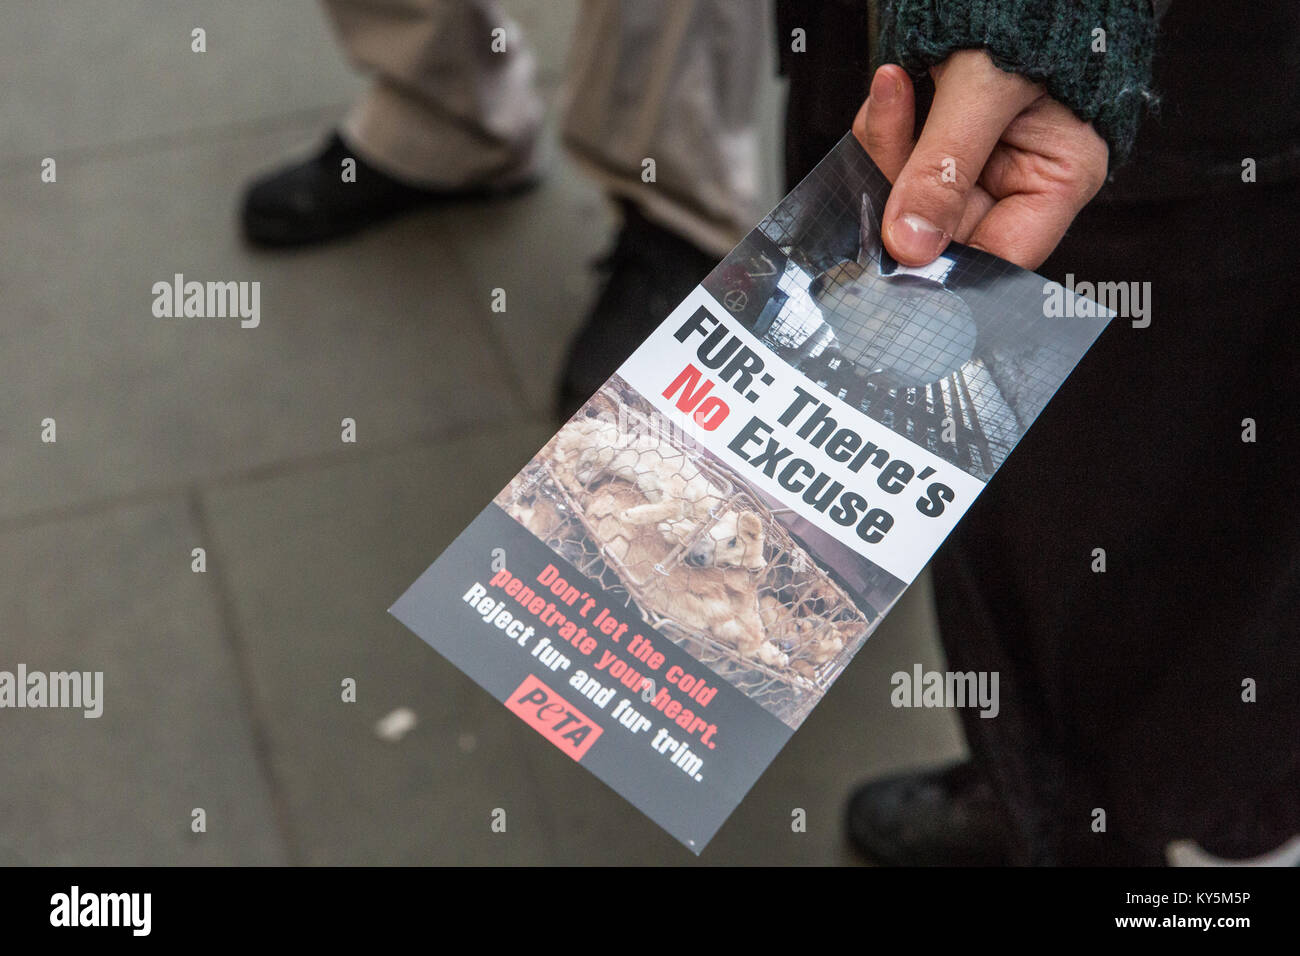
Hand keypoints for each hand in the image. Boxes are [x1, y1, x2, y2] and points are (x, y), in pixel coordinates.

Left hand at [852, 50, 1108, 269]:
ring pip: (908, 192)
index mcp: (1058, 177)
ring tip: (894, 90)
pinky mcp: (940, 136)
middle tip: (886, 141)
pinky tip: (892, 86)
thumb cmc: (1037, 11)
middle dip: (900, 188)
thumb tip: (911, 243)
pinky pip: (898, 154)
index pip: (995, 257)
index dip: (944, 265)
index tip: (898, 252)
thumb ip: (945, 169)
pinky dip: (885, 124)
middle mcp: (1018, 176)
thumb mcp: (988, 90)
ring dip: (886, 148)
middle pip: (938, 226)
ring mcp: (976, 158)